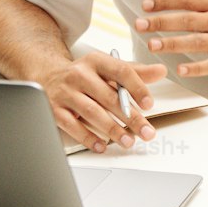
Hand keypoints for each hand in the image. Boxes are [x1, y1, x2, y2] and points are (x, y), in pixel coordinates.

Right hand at [40, 52, 166, 152]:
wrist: (47, 75)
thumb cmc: (85, 75)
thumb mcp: (108, 68)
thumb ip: (135, 72)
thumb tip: (161, 71)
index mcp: (96, 61)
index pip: (121, 71)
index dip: (137, 88)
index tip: (149, 104)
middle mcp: (79, 74)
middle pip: (109, 97)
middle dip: (131, 117)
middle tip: (147, 132)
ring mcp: (65, 92)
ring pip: (92, 112)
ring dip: (113, 129)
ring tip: (128, 141)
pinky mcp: (53, 108)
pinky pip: (73, 126)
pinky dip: (89, 138)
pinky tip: (102, 145)